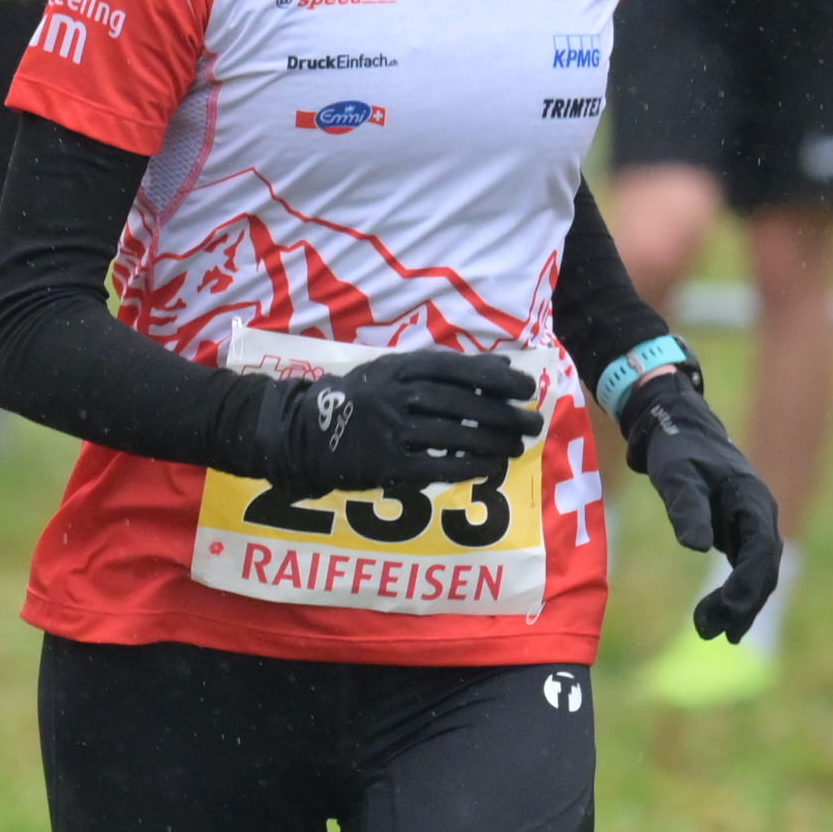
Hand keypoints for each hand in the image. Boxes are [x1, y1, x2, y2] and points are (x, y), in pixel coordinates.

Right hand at [231, 343, 536, 497]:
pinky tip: (491, 467)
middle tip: (532, 422)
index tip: (525, 387)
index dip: (495, 377)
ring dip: (491, 441)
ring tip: (517, 445)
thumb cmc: (355, 399)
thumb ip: (443, 368)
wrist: (300, 433)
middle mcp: (393, 396)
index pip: (456, 368)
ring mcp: (388, 431)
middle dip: (502, 413)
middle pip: (460, 402)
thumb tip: (501, 365)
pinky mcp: (384, 465)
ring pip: (452, 435)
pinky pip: (436, 466)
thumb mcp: (393, 372)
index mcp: (396, 367)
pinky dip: (467, 466)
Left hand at [609, 362, 786, 641]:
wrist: (676, 428)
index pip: (762, 551)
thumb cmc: (675, 449)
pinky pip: (747, 570)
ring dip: (740, 605)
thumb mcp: (675, 474)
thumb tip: (698, 547)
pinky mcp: (739, 532)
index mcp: (752, 499)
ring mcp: (752, 524)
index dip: (747, 585)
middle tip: (712, 633)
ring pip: (758, 573)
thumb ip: (686, 507)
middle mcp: (760, 514)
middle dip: (743, 604)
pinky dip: (736, 596)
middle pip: (764, 569)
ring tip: (711, 633)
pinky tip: (719, 621)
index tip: (726, 613)